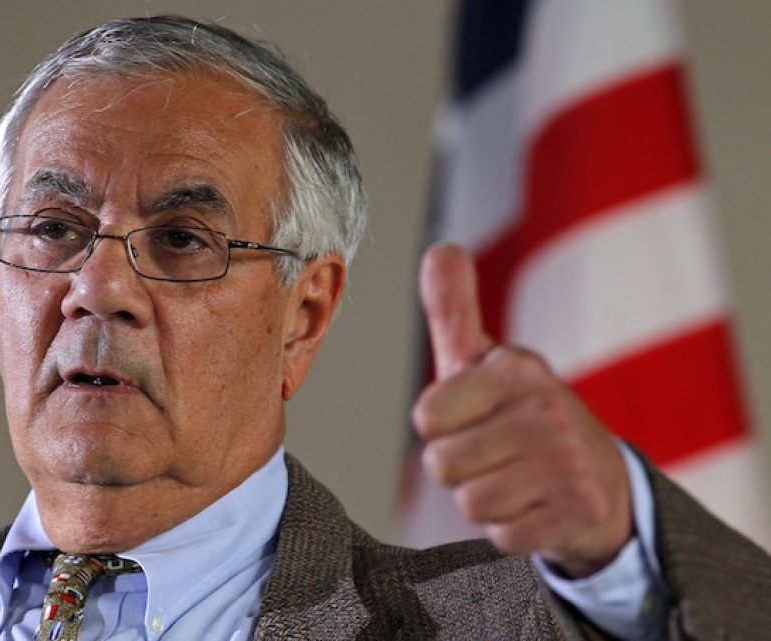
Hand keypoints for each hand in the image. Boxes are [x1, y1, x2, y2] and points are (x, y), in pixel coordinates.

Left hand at [412, 242, 631, 577]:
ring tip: (516, 475)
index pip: (427, 417)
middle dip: (459, 465)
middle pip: (442, 465)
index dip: (440, 424)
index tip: (470, 416)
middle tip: (495, 450)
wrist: (595, 473)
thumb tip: (440, 246)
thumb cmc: (520, 411)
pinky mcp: (577, 512)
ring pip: (470, 502)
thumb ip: (453, 309)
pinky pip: (502, 536)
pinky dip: (511, 526)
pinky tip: (536, 502)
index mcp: (515, 369)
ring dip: (484, 496)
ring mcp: (568, 463)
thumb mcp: (486, 358)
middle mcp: (547, 410)